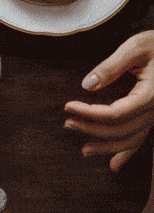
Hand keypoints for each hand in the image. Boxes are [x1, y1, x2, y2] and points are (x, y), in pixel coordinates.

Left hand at [64, 30, 153, 170]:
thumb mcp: (136, 46)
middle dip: (92, 130)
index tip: (68, 106)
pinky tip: (114, 166)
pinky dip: (127, 153)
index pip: (116, 113)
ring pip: (132, 139)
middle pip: (121, 130)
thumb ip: (111, 66)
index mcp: (152, 95)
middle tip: (67, 123)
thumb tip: (87, 85)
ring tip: (83, 150)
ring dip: (107, 146)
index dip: (89, 113)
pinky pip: (142, 139)